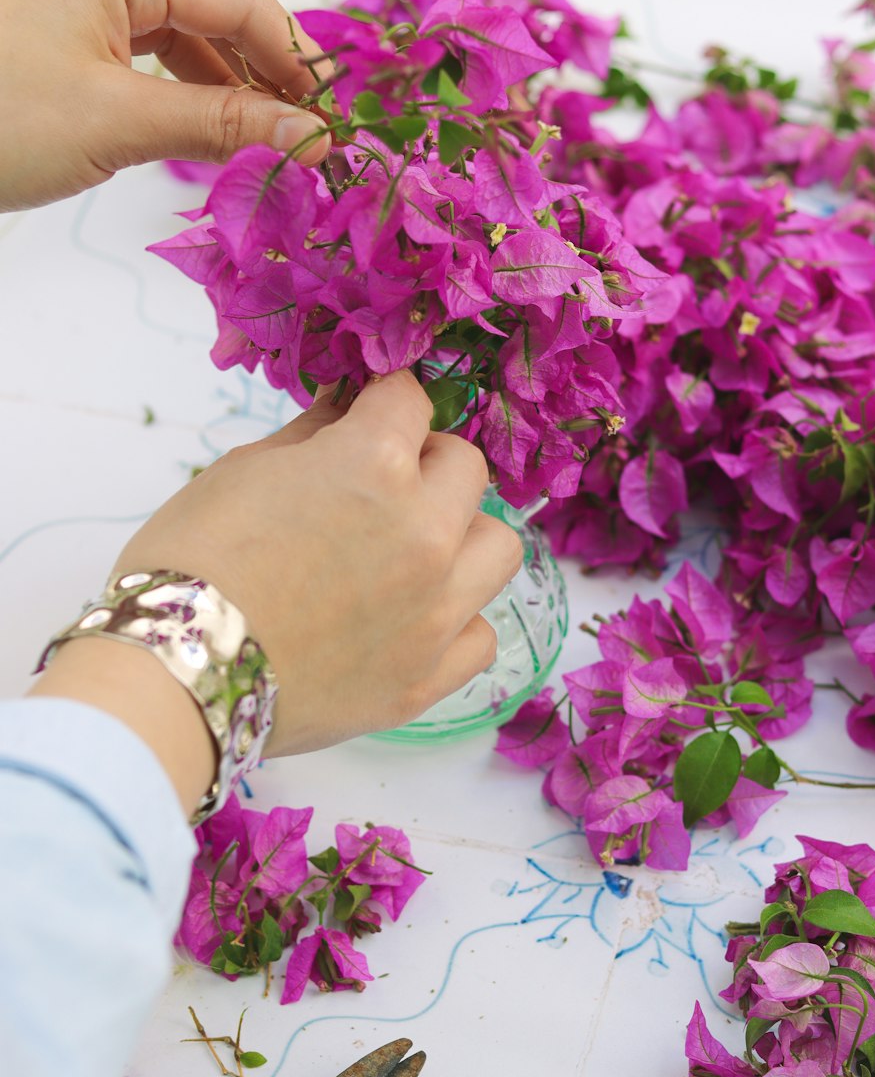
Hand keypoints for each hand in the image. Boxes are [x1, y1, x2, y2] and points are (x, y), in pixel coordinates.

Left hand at [0, 0, 329, 210]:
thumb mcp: (121, 123)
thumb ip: (224, 125)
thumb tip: (310, 136)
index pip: (240, 0)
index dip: (294, 62)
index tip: (332, 122)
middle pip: (219, 18)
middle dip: (267, 80)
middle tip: (309, 144)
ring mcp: (86, 5)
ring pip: (189, 45)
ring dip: (232, 98)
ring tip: (268, 152)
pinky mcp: (71, 44)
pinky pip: (153, 66)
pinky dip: (189, 104)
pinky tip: (214, 143)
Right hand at [35, 372, 522, 810]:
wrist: (174, 677)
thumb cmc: (189, 564)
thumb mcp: (241, 472)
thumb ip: (314, 436)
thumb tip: (347, 408)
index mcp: (376, 464)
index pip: (409, 399)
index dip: (382, 403)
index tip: (367, 416)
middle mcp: (426, 532)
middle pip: (466, 469)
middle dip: (427, 465)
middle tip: (381, 488)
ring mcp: (436, 610)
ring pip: (498, 548)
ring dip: (463, 538)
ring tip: (413, 554)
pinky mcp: (428, 677)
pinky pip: (481, 634)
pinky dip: (456, 622)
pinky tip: (413, 621)